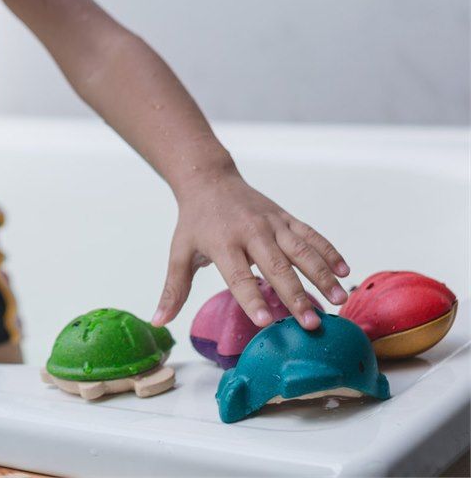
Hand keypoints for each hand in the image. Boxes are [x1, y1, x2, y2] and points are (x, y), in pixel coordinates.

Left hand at [152, 167, 349, 330]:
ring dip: (321, 274)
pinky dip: (328, 250)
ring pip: (300, 249)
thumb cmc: (195, 222)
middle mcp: (250, 232)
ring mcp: (271, 223)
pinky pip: (310, 233)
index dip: (251, 299)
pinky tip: (344, 270)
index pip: (238, 275)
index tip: (266, 322)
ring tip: (337, 299)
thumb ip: (173, 289)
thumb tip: (158, 321)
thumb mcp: (180, 252)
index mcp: (222, 243)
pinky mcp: (285, 217)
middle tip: (311, 323)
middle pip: (275, 266)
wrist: (209, 180)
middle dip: (294, 295)